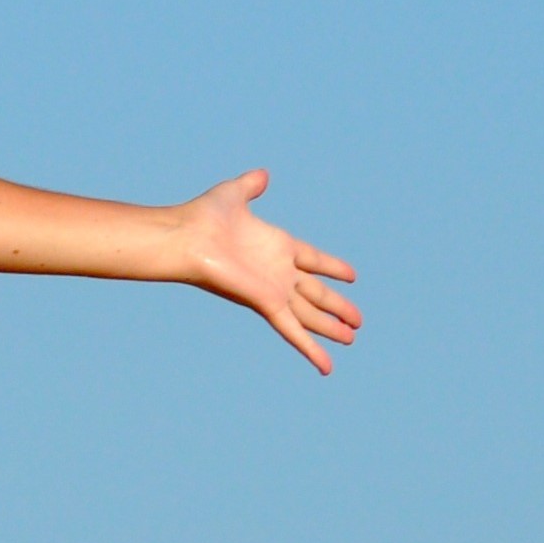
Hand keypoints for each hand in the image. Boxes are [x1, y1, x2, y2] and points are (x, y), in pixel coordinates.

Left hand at [178, 172, 361, 373]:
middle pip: (315, 294)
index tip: (352, 275)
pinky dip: (311, 349)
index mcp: (277, 246)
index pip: (313, 258)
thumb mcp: (233, 194)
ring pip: (309, 315)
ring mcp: (273, 290)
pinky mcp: (266, 304)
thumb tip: (262, 175)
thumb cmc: (203, 216)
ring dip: (330, 328)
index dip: (332, 266)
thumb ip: (250, 186)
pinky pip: (293, 330)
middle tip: (357, 322)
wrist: (186, 238)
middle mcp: (277, 272)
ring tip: (351, 339)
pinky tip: (326, 367)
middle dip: (336, 307)